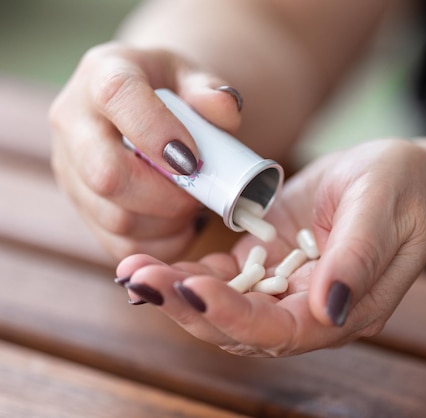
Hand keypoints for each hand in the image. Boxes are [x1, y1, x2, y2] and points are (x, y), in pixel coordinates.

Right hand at [49, 42, 242, 260]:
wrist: (137, 105)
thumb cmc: (167, 90)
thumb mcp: (190, 75)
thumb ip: (210, 91)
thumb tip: (224, 111)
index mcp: (102, 75)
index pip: (118, 97)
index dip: (158, 132)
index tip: (195, 160)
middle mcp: (74, 123)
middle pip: (106, 175)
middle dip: (166, 195)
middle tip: (199, 193)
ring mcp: (71, 171)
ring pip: (115, 218)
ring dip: (168, 222)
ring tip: (192, 204)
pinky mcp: (82, 208)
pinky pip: (122, 245)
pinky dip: (162, 244)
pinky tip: (181, 224)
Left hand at [117, 139, 425, 355]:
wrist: (405, 178)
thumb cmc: (405, 190)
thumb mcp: (387, 210)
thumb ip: (358, 259)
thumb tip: (326, 309)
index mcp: (345, 310)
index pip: (283, 331)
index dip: (235, 316)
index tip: (192, 290)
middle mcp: (310, 309)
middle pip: (242, 327)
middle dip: (189, 307)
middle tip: (139, 280)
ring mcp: (288, 286)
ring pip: (227, 305)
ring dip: (179, 293)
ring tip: (132, 273)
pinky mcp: (271, 260)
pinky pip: (227, 275)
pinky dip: (191, 271)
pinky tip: (157, 260)